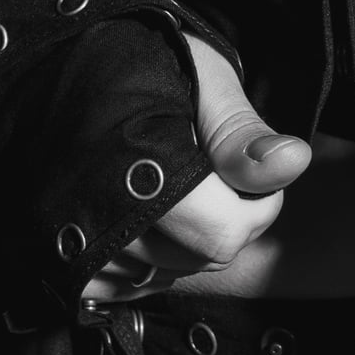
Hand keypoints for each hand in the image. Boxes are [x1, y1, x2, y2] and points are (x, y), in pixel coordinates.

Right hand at [83, 33, 311, 299]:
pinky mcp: (67, 268)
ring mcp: (75, 246)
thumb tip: (292, 163)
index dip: (255, 208)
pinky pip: (131, 288)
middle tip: (214, 180)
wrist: (62, 72)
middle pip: (198, 258)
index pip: (220, 233)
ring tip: (174, 192)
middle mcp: (93, 212)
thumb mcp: (202, 79)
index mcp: (130, 161)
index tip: (251, 177)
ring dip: (187, 244)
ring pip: (168, 275)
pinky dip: (150, 262)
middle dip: (224, 224)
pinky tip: (149, 220)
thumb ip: (242, 131)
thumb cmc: (140, 66)